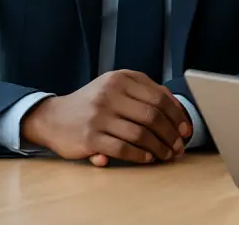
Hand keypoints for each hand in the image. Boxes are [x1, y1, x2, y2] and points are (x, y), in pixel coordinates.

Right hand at [21, 70, 191, 166]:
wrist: (53, 117)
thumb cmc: (93, 103)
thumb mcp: (117, 87)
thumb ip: (146, 91)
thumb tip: (176, 107)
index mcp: (121, 78)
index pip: (159, 97)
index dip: (177, 116)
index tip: (185, 130)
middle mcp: (110, 94)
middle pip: (152, 116)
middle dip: (170, 134)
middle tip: (178, 147)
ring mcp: (99, 115)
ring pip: (140, 134)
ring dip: (158, 148)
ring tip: (166, 155)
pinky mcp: (90, 137)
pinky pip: (122, 149)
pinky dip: (139, 156)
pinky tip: (147, 158)